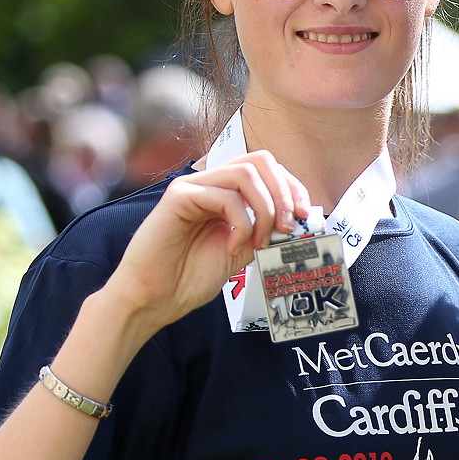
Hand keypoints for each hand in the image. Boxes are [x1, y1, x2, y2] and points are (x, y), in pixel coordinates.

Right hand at [100, 151, 312, 334]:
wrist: (154, 299)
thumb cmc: (189, 278)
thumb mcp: (242, 251)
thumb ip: (265, 231)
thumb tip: (299, 220)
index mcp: (226, 193)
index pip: (267, 170)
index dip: (292, 188)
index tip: (303, 217)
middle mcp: (210, 183)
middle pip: (260, 160)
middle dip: (284, 192)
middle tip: (287, 227)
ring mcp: (193, 186)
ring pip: (246, 174)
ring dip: (265, 208)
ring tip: (260, 241)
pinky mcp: (179, 196)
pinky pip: (225, 196)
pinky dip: (240, 223)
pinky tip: (231, 247)